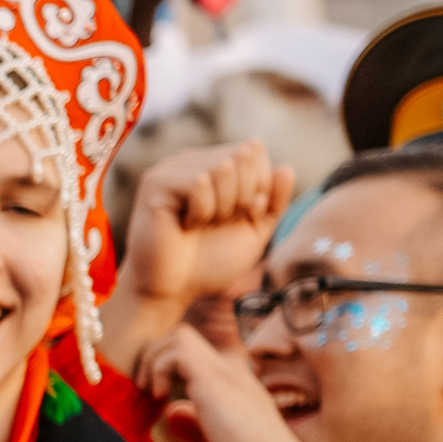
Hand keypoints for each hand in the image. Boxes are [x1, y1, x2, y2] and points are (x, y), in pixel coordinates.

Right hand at [112, 144, 293, 376]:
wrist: (173, 291)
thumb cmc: (208, 263)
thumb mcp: (253, 232)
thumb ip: (274, 201)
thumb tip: (285, 167)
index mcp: (215, 166)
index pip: (255, 150)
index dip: (260, 186)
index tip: (239, 217)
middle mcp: (194, 161)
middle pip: (244, 154)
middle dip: (243, 195)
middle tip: (217, 223)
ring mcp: (173, 169)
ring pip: (223, 167)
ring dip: (222, 207)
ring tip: (199, 225)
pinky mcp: (157, 182)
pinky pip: (199, 182)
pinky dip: (202, 211)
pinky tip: (184, 225)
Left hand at [143, 327, 331, 441]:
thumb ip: (196, 427)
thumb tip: (173, 411)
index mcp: (235, 384)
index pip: (199, 356)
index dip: (172, 368)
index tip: (159, 397)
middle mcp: (232, 371)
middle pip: (186, 337)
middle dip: (157, 356)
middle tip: (149, 390)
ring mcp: (225, 371)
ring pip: (181, 335)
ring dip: (154, 358)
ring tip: (152, 391)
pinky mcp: (214, 378)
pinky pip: (177, 351)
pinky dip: (159, 368)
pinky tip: (160, 396)